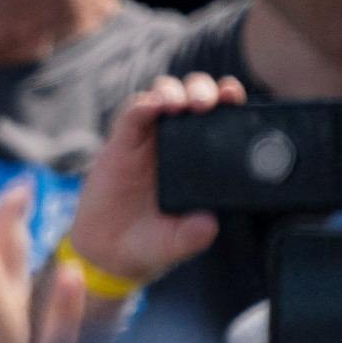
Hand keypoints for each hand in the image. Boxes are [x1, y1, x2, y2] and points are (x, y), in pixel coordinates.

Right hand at [63, 74, 241, 286]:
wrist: (107, 252)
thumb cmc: (150, 244)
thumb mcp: (176, 244)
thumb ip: (192, 236)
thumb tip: (208, 224)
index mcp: (200, 160)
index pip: (220, 119)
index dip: (229, 101)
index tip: (234, 97)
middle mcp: (176, 143)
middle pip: (194, 96)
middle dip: (203, 90)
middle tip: (204, 104)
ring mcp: (147, 141)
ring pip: (163, 95)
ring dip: (173, 92)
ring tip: (177, 105)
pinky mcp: (119, 143)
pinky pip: (131, 114)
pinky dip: (141, 105)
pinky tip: (150, 106)